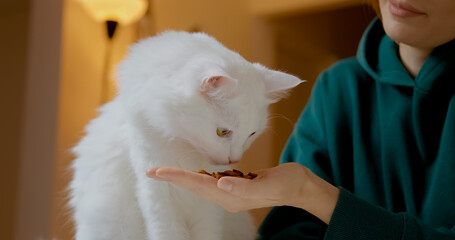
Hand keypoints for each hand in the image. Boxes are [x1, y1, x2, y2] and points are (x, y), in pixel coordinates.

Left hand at [146, 162, 338, 223]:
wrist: (300, 186)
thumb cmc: (287, 183)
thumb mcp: (268, 184)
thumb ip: (244, 187)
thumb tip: (220, 183)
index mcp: (232, 196)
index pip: (198, 186)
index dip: (177, 178)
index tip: (157, 172)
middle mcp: (228, 196)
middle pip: (194, 186)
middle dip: (173, 178)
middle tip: (152, 171)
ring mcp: (232, 192)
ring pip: (201, 184)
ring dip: (183, 177)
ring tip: (166, 171)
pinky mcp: (237, 185)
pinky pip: (212, 181)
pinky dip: (198, 176)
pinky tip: (194, 171)